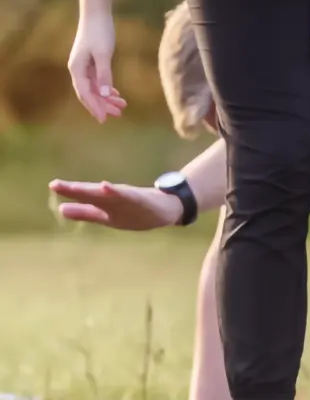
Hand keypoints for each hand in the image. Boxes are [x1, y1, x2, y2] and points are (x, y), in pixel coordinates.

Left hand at [50, 180, 182, 230]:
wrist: (167, 209)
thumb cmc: (134, 210)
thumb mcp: (106, 215)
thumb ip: (85, 212)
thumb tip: (60, 210)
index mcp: (105, 201)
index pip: (85, 195)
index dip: (70, 191)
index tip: (53, 185)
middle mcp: (114, 197)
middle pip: (92, 193)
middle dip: (75, 190)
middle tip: (56, 184)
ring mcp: (127, 198)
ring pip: (107, 194)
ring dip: (92, 190)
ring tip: (77, 187)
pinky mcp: (140, 199)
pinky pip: (127, 196)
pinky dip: (115, 192)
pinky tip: (106, 187)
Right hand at [67, 12, 125, 122]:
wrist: (97, 14)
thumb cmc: (100, 32)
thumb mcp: (104, 54)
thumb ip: (104, 74)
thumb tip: (105, 94)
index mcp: (77, 69)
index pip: (85, 93)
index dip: (95, 107)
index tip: (104, 119)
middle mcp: (78, 69)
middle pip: (89, 93)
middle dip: (103, 105)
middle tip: (118, 115)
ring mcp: (84, 66)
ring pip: (95, 87)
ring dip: (107, 97)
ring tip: (122, 107)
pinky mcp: (91, 61)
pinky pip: (98, 80)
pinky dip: (107, 87)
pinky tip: (116, 94)